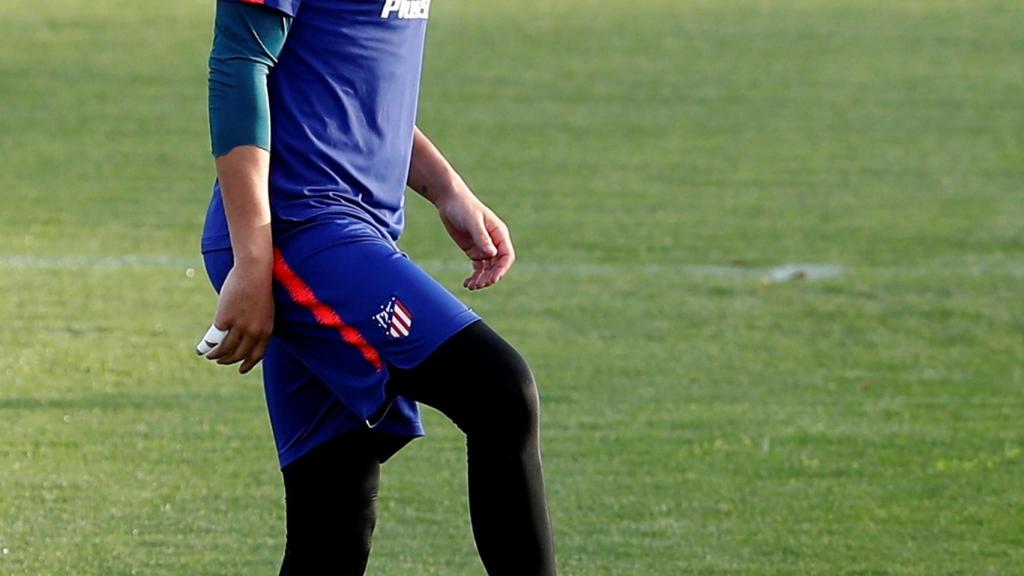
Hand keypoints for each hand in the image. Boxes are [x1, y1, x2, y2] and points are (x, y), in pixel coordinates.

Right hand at [204, 257, 274, 372]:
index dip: (249, 364)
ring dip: (217, 356)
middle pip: (240, 354)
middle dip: (230, 360)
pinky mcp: (225, 319)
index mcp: (267, 329)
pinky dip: (209, 346)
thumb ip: (257, 323)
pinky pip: (216, 338)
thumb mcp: (264, 309)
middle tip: (221, 361)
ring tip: (211, 357)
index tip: (242, 369)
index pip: (258, 354)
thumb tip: (243, 335)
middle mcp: (254, 331)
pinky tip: (204, 349)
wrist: (254, 271)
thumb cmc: (259, 286)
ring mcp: (240, 326)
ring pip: (227, 349)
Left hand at [436, 193, 515, 289]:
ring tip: (471, 286)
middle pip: (497, 266)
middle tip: (478, 285)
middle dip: (490, 277)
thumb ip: (482, 238)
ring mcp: (484, 248)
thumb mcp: (472, 222)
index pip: (507, 256)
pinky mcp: (474, 250)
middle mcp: (494, 243)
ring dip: (482, 280)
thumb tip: (492, 254)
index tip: (492, 279)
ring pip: (488, 270)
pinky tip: (467, 283)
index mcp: (499, 234)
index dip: (501, 269)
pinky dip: (474, 277)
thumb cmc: (463, 207)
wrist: (449, 200)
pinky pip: (478, 268)